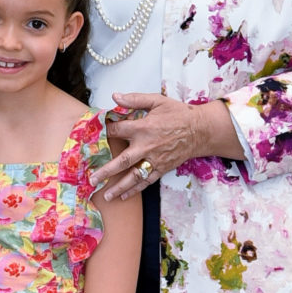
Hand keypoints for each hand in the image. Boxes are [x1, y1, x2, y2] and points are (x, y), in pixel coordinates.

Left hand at [90, 93, 211, 202]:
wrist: (200, 130)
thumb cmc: (178, 114)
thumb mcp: (157, 101)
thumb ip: (135, 99)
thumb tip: (115, 96)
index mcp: (143, 128)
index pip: (117, 130)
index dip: (106, 130)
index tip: (97, 133)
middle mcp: (146, 146)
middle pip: (121, 161)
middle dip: (105, 171)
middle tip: (91, 179)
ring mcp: (154, 160)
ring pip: (133, 176)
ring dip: (118, 187)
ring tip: (105, 195)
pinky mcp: (162, 168)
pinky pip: (146, 181)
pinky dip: (135, 190)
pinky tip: (124, 196)